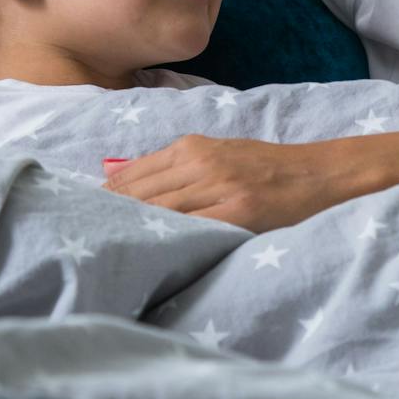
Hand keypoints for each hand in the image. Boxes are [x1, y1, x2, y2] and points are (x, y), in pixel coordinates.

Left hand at [103, 135, 387, 232]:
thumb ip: (180, 169)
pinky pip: (191, 228)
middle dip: (108, 217)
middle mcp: (201, 163)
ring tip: (103, 252)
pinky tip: (148, 252)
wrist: (320, 174)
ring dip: (130, 231)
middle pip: (138, 194)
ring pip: (160, 211)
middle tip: (80, 241)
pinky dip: (166, 239)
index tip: (78, 216)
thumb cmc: (268, 169)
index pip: (132, 175)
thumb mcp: (220, 154)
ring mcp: (219, 187)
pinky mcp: (238, 212)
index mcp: (193, 146)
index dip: (103, 198)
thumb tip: (127, 184)